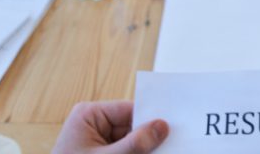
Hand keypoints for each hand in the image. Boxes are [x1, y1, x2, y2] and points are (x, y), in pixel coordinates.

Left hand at [52, 101, 167, 153]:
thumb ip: (134, 144)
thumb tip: (160, 127)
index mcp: (88, 115)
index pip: (128, 110)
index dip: (150, 118)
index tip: (171, 126)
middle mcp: (94, 124)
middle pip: (132, 126)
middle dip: (147, 138)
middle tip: (170, 144)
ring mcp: (98, 141)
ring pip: (131, 141)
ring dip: (142, 149)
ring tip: (162, 151)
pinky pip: (125, 151)